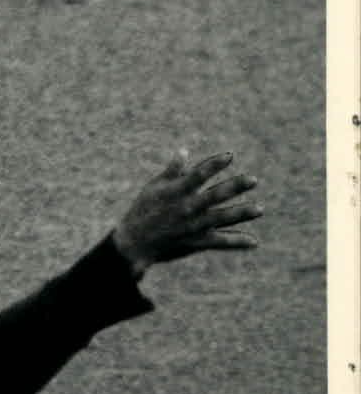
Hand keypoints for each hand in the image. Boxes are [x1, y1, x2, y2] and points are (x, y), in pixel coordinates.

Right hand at [111, 149, 261, 276]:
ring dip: (241, 213)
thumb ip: (172, 171)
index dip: (214, 164)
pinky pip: (219, 242)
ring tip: (259, 209)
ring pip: (221, 219)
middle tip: (253, 180)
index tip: (230, 155)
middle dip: (234, 187)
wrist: (134, 243)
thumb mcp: (153, 187)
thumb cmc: (143, 210)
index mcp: (176, 192)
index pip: (198, 175)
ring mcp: (193, 226)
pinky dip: (236, 242)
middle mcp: (187, 208)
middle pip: (215, 196)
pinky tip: (253, 241)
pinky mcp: (196, 242)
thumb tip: (184, 150)